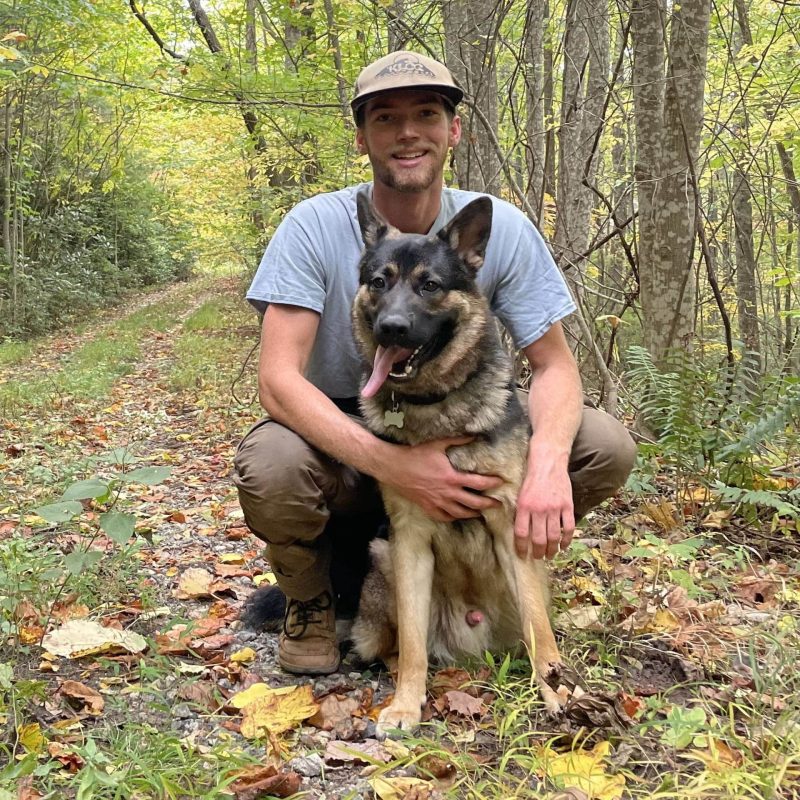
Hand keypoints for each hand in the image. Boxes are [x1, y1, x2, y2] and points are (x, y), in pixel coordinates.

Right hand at [381, 437, 502, 521]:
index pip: (478, 483)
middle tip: (498, 504)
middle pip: (473, 503)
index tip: (501, 482)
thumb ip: (458, 440)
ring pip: (460, 513)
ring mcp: (437, 502)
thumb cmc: (415, 454)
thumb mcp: (437, 444)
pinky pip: (443, 517)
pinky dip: (452, 518)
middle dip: (488, 504)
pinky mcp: (427, 507)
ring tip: (480, 513)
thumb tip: (474, 435)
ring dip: (472, 514)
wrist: (393, 467)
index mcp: (452, 478)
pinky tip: (457, 516)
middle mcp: (447, 493)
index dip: (492, 483)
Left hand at [514, 447, 574, 559]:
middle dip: (537, 552)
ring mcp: (555, 508)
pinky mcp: (567, 505)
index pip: (521, 533)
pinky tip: (563, 546)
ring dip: (552, 549)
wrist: (548, 462)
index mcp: (524, 506)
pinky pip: (569, 528)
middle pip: (538, 539)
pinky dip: (566, 540)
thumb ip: (520, 513)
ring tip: (549, 555)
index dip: (521, 548)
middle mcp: (539, 509)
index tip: (522, 555)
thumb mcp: (520, 494)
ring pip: (554, 537)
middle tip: (537, 557)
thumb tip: (519, 533)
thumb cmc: (531, 478)